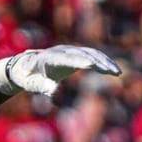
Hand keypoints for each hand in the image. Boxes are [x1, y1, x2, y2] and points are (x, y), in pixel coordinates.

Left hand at [0, 46, 120, 96]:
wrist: (24, 66)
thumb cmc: (27, 78)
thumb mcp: (31, 84)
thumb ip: (41, 86)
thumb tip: (53, 90)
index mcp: (49, 58)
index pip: (67, 58)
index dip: (79, 60)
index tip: (91, 65)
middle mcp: (61, 51)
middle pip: (83, 54)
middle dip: (98, 62)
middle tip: (111, 72)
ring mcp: (69, 51)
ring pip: (90, 53)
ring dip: (105, 61)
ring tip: (117, 73)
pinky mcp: (75, 54)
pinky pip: (92, 56)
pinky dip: (103, 62)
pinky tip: (113, 71)